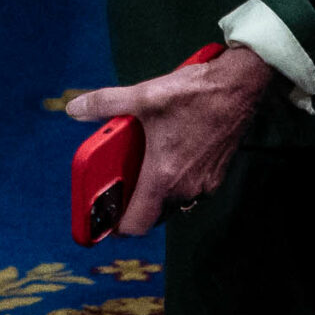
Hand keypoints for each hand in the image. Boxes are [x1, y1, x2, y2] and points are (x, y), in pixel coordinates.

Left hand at [63, 47, 272, 235]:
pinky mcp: (217, 175)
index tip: (105, 218)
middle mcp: (186, 188)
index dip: (118, 226)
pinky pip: (190, 189)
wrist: (240, 88)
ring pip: (173, 202)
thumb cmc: (194, 94)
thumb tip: (74, 108)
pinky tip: (170, 154)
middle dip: (136, 204)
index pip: (137, 223)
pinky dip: (176, 180)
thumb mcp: (143, 95)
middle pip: (154, 214)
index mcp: (163, 176)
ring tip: (144, 166)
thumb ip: (106, 103)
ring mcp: (205, 184)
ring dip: (157, 191)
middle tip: (121, 184)